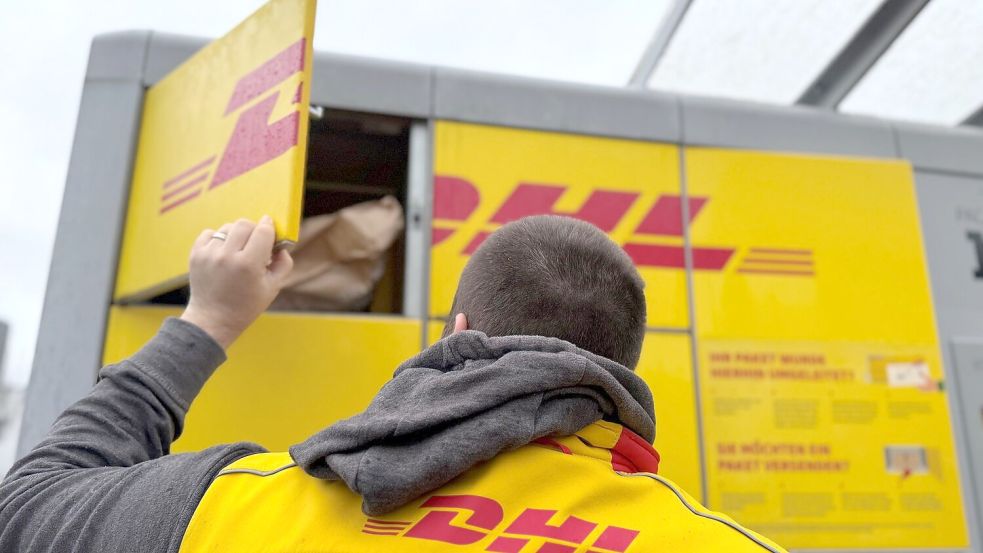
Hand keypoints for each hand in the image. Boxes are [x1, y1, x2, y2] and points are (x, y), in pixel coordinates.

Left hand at [180, 216, 293, 348]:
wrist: (213, 320)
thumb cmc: (246, 306)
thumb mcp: (273, 288)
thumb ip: (283, 263)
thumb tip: (281, 245)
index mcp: (248, 264)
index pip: (263, 231)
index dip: (270, 228)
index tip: (271, 231)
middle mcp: (227, 256)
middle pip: (245, 224)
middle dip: (254, 230)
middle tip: (256, 244)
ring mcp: (209, 254)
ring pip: (228, 227)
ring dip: (237, 235)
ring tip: (238, 251)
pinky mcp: (196, 254)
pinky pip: (210, 233)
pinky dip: (219, 239)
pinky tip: (223, 253)